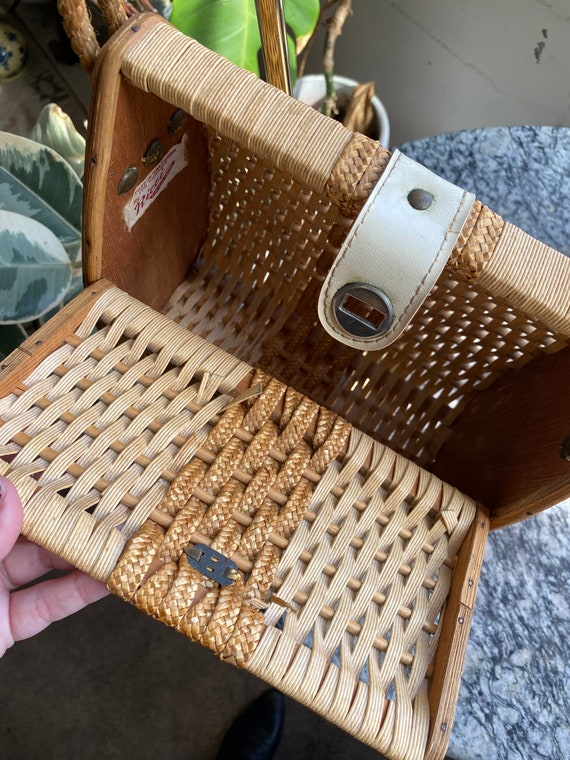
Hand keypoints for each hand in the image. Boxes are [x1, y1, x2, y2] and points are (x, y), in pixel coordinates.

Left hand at [0, 476, 108, 657]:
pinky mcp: (5, 624)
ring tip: (117, 532)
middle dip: (60, 509)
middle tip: (101, 491)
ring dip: (78, 551)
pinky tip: (106, 578)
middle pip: (22, 523)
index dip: (18, 471)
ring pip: (39, 563)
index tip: (53, 451)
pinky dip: (76, 593)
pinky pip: (45, 603)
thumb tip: (9, 488)